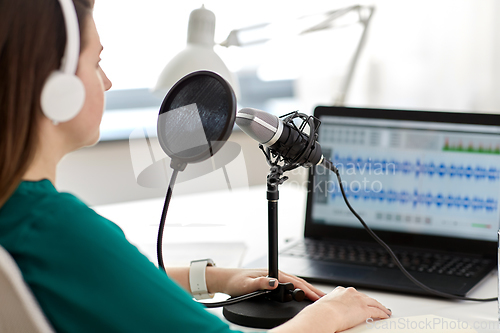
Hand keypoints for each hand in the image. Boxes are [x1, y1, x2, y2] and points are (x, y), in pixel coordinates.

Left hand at [206, 268, 325, 300]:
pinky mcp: (273, 282)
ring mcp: (275, 277)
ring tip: (319, 298)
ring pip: (296, 283)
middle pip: (299, 282)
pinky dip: (300, 290)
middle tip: (325, 299)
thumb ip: (260, 283)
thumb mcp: (246, 284)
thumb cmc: (235, 281)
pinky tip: (303, 295)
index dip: (308, 290)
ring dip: (308, 290)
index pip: (295, 282)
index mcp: (273, 273)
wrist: (226, 279)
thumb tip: (273, 282)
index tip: (318, 297)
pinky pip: (291, 286)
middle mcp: (276, 274)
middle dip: (313, 290)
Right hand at [271, 286, 391, 332]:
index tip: (362, 301)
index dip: (359, 298)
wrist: (323, 315)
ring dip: (380, 307)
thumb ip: (329, 306)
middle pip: (365, 297)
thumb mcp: (324, 305)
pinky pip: (377, 311)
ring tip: (385, 311)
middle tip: (377, 306)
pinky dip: (382, 313)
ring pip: (374, 303)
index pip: (353, 294)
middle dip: (371, 302)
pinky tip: (385, 316)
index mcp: (340, 291)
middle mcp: (350, 293)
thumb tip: (326, 312)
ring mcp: (358, 300)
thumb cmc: (319, 313)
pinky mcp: (364, 310)